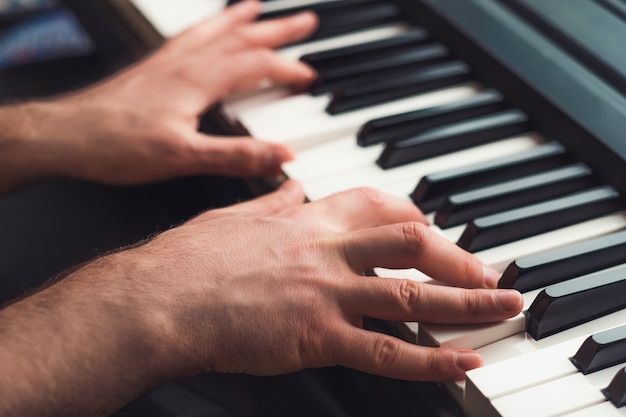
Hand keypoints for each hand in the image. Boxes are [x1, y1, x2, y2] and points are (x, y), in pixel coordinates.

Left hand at [4, 1, 316, 190]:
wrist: (65, 136)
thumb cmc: (115, 145)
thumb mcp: (183, 158)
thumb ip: (236, 155)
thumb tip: (281, 156)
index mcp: (198, 82)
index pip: (256, 66)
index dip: (287, 68)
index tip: (309, 75)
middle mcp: (185, 64)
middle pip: (241, 38)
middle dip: (278, 29)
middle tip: (305, 21)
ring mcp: (167, 62)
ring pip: (215, 32)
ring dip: (244, 20)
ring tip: (260, 8)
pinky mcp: (151, 67)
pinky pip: (189, 37)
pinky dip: (208, 26)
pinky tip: (208, 29)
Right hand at [125, 182, 521, 381]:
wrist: (159, 296)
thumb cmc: (191, 258)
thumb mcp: (237, 214)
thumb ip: (273, 199)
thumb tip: (289, 183)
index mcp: (307, 218)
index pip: (381, 206)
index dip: (419, 220)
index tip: (438, 234)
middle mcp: (326, 249)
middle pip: (412, 244)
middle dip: (458, 258)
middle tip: (488, 275)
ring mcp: (326, 292)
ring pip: (412, 295)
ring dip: (467, 302)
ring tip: (505, 308)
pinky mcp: (317, 335)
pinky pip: (386, 350)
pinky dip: (430, 359)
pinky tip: (463, 362)